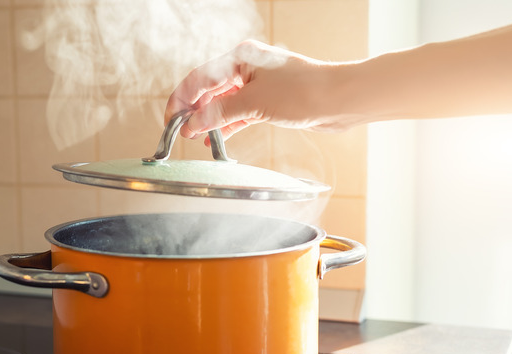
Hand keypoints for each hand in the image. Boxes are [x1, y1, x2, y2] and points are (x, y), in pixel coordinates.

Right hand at [165, 40, 341, 143]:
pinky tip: (214, 138)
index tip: (171, 120)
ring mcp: (256, 86)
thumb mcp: (254, 103)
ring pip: (222, 103)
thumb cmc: (304, 91)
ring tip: (193, 137)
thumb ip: (220, 113)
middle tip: (179, 131)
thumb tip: (192, 124)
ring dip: (208, 120)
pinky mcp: (266, 102)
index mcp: (240, 58)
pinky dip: (225, 125)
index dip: (182, 100)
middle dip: (193, 111)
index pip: (200, 78)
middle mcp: (246, 68)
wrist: (340, 100)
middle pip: (208, 90)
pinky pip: (237, 113)